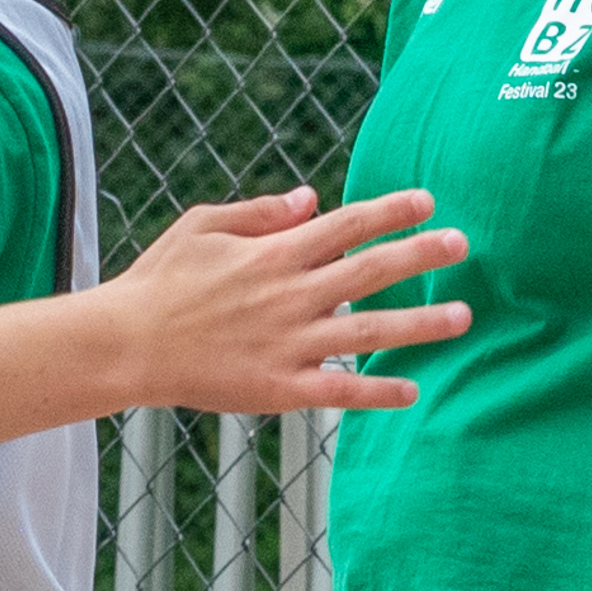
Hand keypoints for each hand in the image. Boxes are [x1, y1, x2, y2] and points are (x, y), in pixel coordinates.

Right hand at [108, 187, 469, 413]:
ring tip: (463, 316)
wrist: (126, 344)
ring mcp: (288, 343)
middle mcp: (290, 295)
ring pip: (369, 331)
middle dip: (422, 255)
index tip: (429, 202)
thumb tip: (313, 197)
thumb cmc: (159, 281)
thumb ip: (260, 212)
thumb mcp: (201, 226)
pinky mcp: (279, 387)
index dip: (391, 211)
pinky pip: (340, 391)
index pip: (346, 225)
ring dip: (420, 323)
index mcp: (273, 253)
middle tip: (464, 244)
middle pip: (370, 270)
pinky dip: (378, 393)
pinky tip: (412, 391)